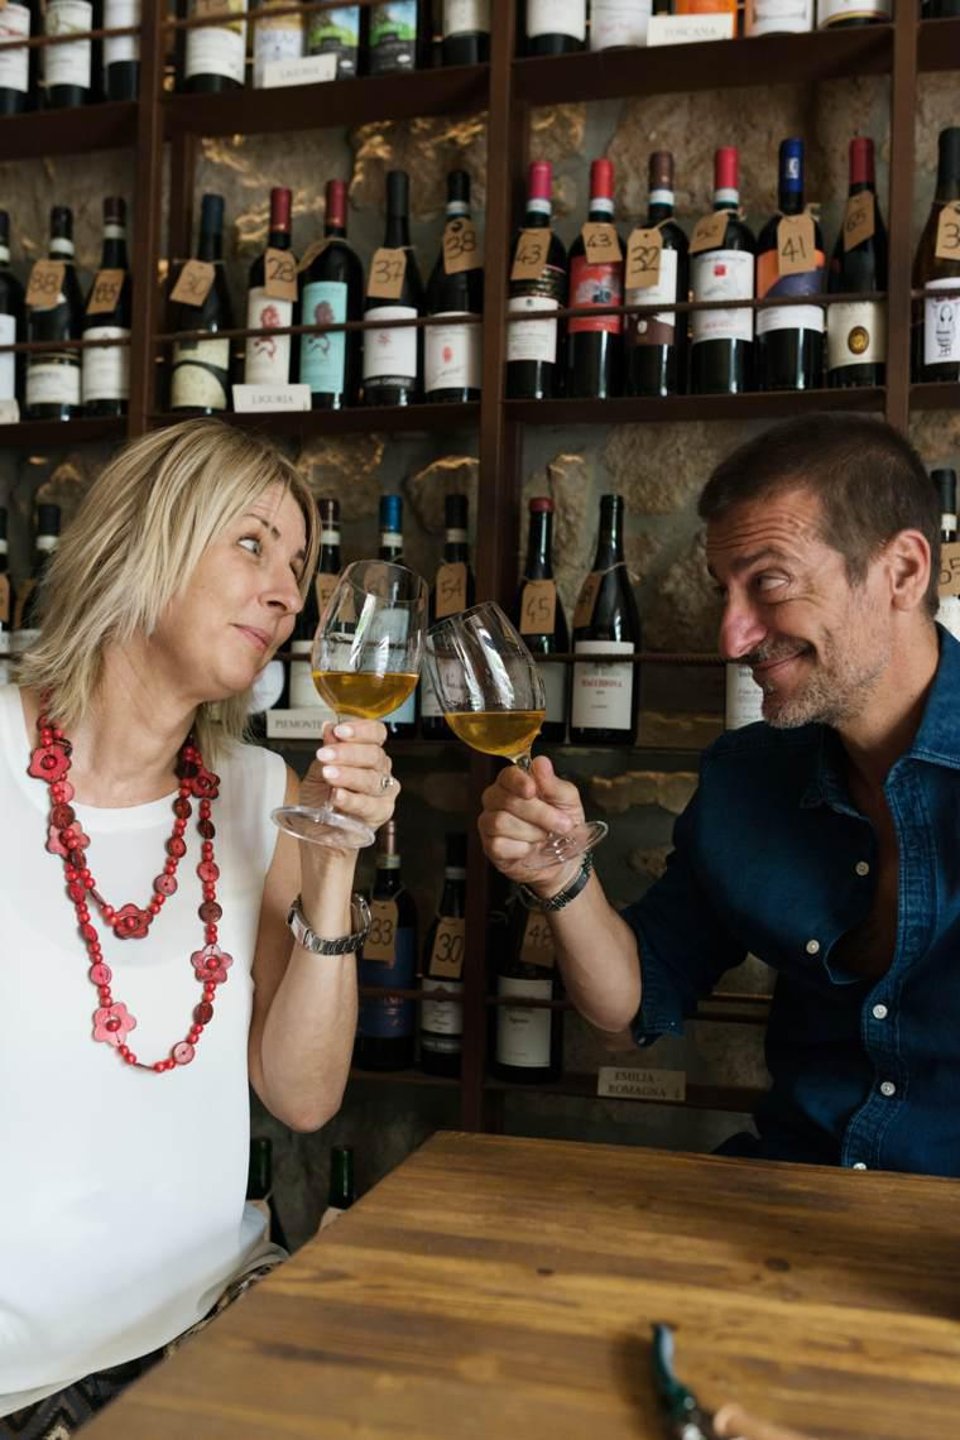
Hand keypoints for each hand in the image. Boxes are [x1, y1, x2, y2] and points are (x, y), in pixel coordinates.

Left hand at [302, 720, 399, 840]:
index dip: (360, 730)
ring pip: (372, 779)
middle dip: (347, 753)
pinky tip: (338, 795)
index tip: (339, 731)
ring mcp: (383, 792)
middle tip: (325, 755)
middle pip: (374, 755)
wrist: (320, 831)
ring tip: (328, 775)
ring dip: (348, 775)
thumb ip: (327, 750)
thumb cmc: (322, 799)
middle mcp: (380, 770)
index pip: (375, 733)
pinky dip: (352, 799)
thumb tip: (328, 728)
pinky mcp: (381, 813)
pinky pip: (369, 804)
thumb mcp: (318, 770)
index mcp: (369, 753)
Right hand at [478, 755, 584, 890]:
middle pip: (506, 800)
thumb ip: (554, 784)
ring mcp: (489, 823)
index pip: (507, 775)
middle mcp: (497, 800)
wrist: (565, 861)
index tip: (532, 790)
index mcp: (515, 783)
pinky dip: (522, 848)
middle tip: (562, 824)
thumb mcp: (568, 802)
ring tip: (545, 837)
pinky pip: (499, 844)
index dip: (518, 781)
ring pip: (500, 821)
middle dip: (539, 814)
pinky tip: (531, 848)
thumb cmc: (563, 827)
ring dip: (532, 832)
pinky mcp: (490, 847)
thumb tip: (541, 763)